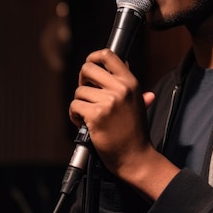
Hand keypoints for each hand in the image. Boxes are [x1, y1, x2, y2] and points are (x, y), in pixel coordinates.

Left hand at [69, 48, 154, 177]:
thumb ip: (130, 85)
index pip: (108, 55)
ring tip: (89, 116)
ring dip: (79, 104)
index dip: (93, 57)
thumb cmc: (135, 132)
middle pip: (88, 68)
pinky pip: (74, 106)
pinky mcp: (96, 115)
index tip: (90, 66)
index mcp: (131, 82)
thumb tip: (125, 62)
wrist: (135, 157)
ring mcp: (108, 101)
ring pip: (79, 91)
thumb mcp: (138, 102)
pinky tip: (84, 123)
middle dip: (82, 82)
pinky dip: (74, 116)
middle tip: (87, 95)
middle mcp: (120, 88)